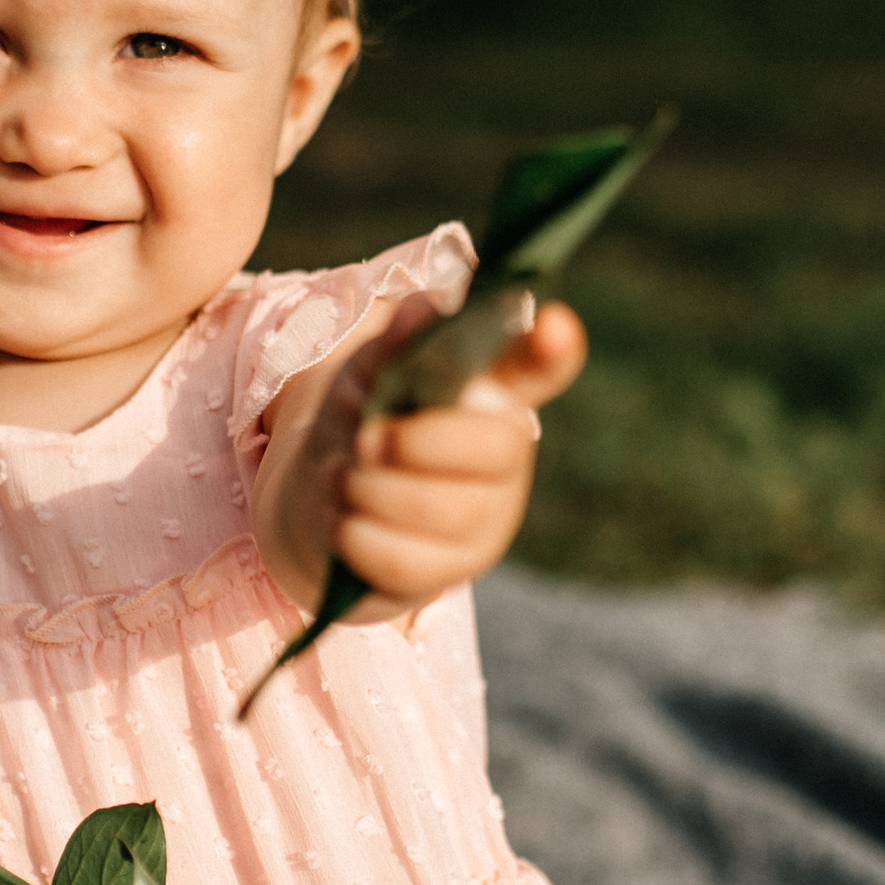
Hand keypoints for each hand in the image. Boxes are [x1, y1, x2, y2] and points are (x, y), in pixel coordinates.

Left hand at [260, 296, 587, 620]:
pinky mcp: (448, 573)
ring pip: (439, 509)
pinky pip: (401, 559)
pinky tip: (343, 519)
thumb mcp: (369, 375)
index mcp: (492, 394)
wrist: (329, 504)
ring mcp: (484, 521)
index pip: (539, 368)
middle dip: (415, 443)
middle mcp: (504, 458)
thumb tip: (421, 311)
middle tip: (365, 440)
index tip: (555, 325)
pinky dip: (354, 533)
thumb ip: (396, 345)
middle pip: (492, 448)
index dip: (551, 350)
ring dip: (370, 488)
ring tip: (344, 477)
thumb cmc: (365, 425)